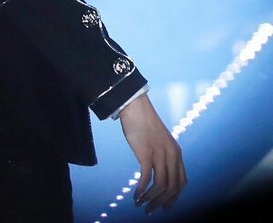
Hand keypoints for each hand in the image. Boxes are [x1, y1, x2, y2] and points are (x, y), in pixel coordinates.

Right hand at [119, 93, 186, 213]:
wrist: (135, 106)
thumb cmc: (145, 122)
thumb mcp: (161, 140)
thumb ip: (163, 154)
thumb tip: (159, 172)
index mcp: (176, 153)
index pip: (182, 182)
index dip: (175, 198)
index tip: (166, 207)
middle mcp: (171, 155)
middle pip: (173, 188)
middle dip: (162, 203)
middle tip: (151, 210)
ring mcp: (160, 154)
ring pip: (161, 186)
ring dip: (151, 199)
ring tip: (141, 205)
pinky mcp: (146, 154)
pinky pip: (147, 179)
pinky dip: (142, 191)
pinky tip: (136, 196)